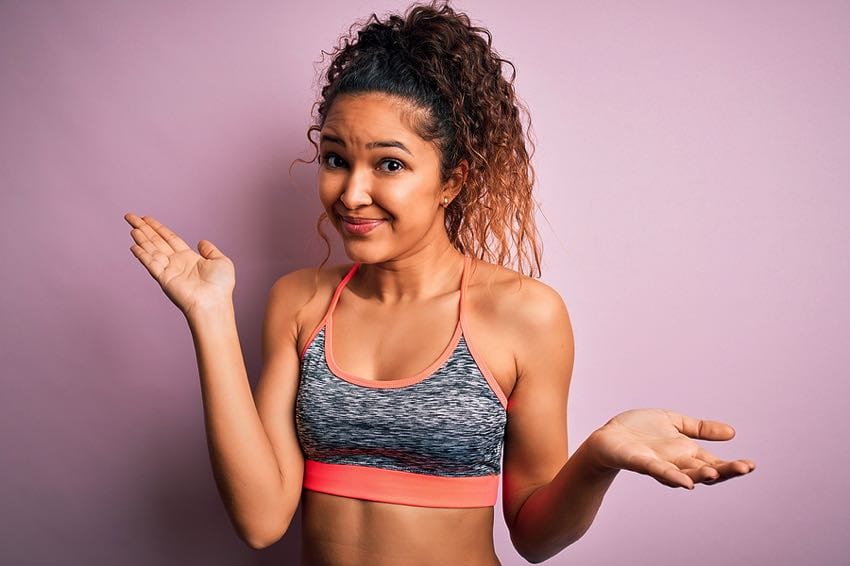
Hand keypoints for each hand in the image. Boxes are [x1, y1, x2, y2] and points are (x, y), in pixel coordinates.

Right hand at [125, 213, 234, 316]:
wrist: (214, 303)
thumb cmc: (220, 287)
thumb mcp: (221, 262)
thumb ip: (210, 250)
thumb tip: (202, 242)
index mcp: (189, 258)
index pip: (169, 238)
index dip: (158, 228)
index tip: (146, 219)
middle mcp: (176, 263)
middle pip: (156, 241)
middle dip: (144, 228)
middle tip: (130, 217)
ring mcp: (169, 270)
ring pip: (152, 249)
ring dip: (141, 238)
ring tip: (131, 227)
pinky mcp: (164, 278)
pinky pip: (151, 263)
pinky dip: (142, 254)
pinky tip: (134, 246)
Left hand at [585, 408, 754, 488]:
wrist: (608, 435)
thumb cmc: (639, 430)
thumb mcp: (674, 422)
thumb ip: (700, 428)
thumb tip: (732, 433)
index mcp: (686, 454)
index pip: (714, 463)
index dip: (732, 466)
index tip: (751, 465)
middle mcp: (676, 463)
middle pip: (705, 472)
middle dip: (725, 472)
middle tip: (745, 468)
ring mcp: (659, 465)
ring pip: (684, 475)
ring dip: (699, 476)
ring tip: (715, 474)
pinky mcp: (640, 462)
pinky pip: (658, 472)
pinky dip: (672, 477)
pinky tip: (685, 483)